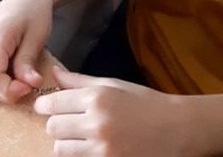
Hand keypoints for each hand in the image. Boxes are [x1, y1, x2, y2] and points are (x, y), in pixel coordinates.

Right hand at [0, 0, 52, 103]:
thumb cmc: (37, 9)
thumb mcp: (38, 36)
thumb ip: (28, 62)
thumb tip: (28, 86)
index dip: (9, 90)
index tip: (30, 87)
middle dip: (4, 92)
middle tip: (27, 86)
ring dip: (0, 88)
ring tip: (22, 79)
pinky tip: (14, 73)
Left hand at [34, 69, 189, 156]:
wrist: (177, 129)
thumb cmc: (146, 103)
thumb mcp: (114, 85)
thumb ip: (80, 81)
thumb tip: (54, 74)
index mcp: (97, 98)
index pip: (52, 104)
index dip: (45, 104)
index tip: (46, 106)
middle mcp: (96, 124)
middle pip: (53, 128)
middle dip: (57, 124)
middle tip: (69, 121)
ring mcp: (102, 149)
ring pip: (60, 149)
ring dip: (66, 143)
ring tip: (81, 136)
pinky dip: (79, 155)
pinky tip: (91, 147)